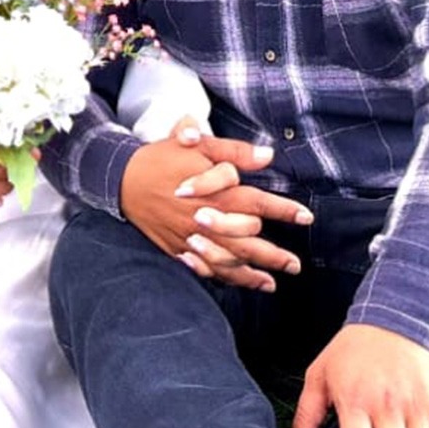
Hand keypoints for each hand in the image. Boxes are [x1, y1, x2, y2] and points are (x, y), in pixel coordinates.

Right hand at [119, 129, 311, 290]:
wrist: (122, 179)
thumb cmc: (162, 158)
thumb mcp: (197, 144)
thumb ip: (234, 151)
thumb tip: (268, 154)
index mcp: (216, 192)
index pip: (258, 203)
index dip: (284, 211)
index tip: (306, 217)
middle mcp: (208, 219)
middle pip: (247, 241)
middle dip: (273, 254)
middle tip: (295, 265)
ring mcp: (192, 238)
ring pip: (229, 261)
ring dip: (253, 273)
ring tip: (274, 282)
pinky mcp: (178, 249)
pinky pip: (206, 269)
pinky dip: (224, 279)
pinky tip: (238, 283)